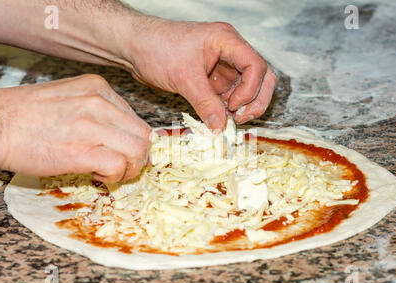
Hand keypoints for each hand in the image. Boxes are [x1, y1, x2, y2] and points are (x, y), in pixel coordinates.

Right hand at [0, 74, 150, 182]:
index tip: (123, 152)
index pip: (136, 118)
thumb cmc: (25, 116)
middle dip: (138, 156)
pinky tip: (98, 176)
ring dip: (130, 168)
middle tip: (124, 167)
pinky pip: (119, 166)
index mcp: (98, 88)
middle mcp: (99, 102)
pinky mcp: (82, 150)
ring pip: (138, 150)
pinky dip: (115, 177)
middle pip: (143, 134)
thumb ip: (98, 111)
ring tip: (112, 173)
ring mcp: (92, 125)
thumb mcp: (69, 98)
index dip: (134, 140)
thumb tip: (120, 133)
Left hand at [121, 17, 277, 129]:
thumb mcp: (183, 78)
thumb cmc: (156, 48)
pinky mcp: (212, 78)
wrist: (134, 47)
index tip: (232, 106)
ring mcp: (222, 65)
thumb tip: (221, 128)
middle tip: (239, 118)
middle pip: (261, 76)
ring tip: (227, 119)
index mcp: (227, 40)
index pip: (256, 65)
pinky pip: (230, 95)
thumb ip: (205, 104)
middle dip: (255, 100)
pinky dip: (227, 108)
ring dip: (242, 106)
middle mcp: (229, 51)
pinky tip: (217, 117)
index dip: (249, 90)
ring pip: (248, 88)